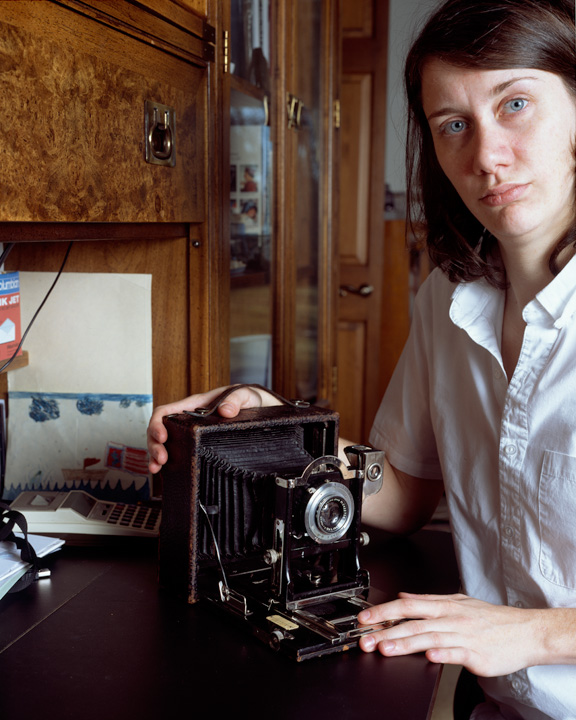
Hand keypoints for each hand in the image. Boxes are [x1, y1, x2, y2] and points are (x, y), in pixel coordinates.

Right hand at [146, 384, 273, 472]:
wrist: (259, 409)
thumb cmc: (247, 399)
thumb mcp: (245, 394)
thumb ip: (236, 399)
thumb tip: (225, 411)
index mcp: (194, 405)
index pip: (166, 411)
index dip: (157, 423)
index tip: (163, 437)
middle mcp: (187, 420)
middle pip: (160, 430)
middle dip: (154, 445)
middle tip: (161, 459)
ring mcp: (190, 434)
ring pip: (163, 443)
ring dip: (156, 455)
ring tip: (157, 468)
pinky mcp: (196, 446)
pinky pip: (176, 453)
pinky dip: (166, 463)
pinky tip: (163, 472)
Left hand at [357, 592, 552, 676]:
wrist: (525, 632)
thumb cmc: (492, 619)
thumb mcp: (458, 602)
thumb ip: (429, 599)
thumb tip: (403, 596)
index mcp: (445, 606)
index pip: (408, 605)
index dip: (384, 611)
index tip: (365, 618)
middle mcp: (451, 618)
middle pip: (413, 622)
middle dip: (386, 630)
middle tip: (366, 638)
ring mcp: (462, 636)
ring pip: (429, 637)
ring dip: (405, 644)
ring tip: (385, 649)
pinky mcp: (475, 654)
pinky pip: (456, 653)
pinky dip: (442, 654)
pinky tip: (429, 657)